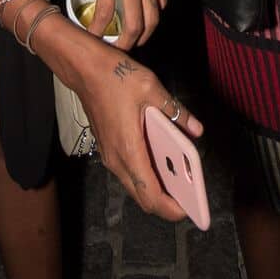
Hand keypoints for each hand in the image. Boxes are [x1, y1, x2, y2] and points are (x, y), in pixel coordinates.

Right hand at [77, 48, 203, 219]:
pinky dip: (146, 175)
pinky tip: (163, 161)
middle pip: (142, 197)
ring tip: (181, 180)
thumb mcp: (151, 88)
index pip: (150, 194)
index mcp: (130, 149)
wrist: (84, 68)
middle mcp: (117, 159)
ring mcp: (110, 155)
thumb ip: (175, 111)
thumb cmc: (115, 77)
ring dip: (156, 189)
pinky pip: (129, 172)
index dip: (171, 208)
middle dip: (166, 204)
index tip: (190, 209)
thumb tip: (196, 129)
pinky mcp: (108, 148)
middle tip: (190, 197)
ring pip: (135, 186)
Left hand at [90, 0, 167, 48]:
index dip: (98, 30)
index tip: (92, 38)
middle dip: (126, 43)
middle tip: (118, 51)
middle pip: (134, 23)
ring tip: (138, 41)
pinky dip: (157, 11)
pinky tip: (151, 15)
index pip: (105, 11)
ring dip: (146, 34)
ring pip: (152, 17)